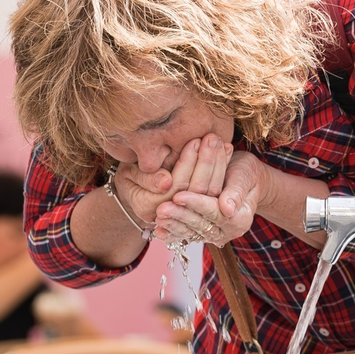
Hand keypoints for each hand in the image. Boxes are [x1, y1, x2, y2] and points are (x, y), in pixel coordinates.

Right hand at [111, 134, 230, 223]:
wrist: (133, 189)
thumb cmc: (127, 174)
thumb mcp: (128, 172)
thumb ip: (145, 177)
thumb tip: (165, 182)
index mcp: (148, 207)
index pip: (175, 185)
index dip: (187, 163)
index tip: (195, 141)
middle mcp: (169, 215)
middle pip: (195, 189)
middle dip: (207, 162)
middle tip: (213, 138)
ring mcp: (184, 213)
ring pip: (207, 192)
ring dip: (218, 166)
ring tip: (222, 142)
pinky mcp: (196, 207)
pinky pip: (212, 191)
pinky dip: (221, 170)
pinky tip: (226, 151)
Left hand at [154, 151, 266, 246]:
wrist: (245, 179)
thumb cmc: (246, 172)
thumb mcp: (244, 175)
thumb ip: (236, 192)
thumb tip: (228, 209)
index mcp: (241, 218)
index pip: (215, 211)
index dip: (196, 203)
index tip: (178, 195)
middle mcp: (229, 230)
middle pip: (201, 224)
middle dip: (180, 215)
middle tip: (161, 209)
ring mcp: (215, 234)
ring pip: (192, 232)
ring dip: (173, 225)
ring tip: (157, 218)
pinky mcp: (204, 233)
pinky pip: (187, 235)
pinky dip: (173, 233)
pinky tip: (159, 231)